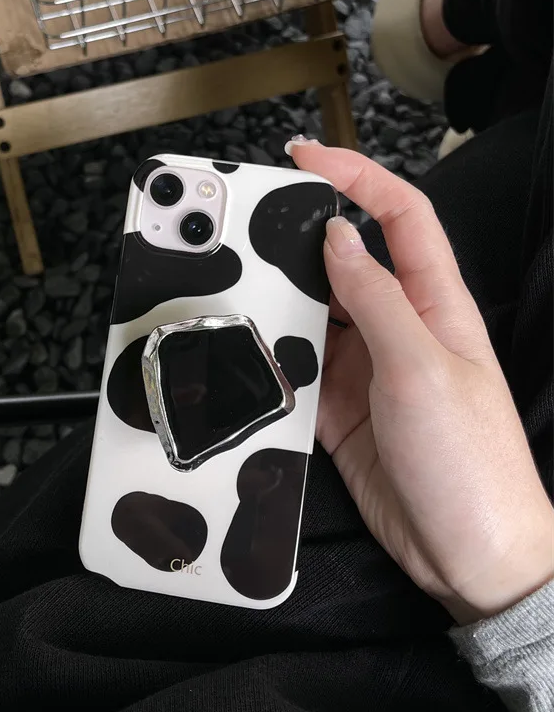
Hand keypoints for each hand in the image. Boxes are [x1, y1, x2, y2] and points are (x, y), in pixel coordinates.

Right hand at [290, 141, 553, 624]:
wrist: (468, 553)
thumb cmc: (470, 462)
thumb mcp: (421, 368)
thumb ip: (377, 300)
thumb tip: (342, 240)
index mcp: (434, 305)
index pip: (399, 217)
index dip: (357, 177)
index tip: (306, 158)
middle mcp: (398, 328)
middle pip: (345, 261)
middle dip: (301, 237)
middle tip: (251, 227)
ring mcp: (366, 368)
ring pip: (314, 313)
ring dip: (281, 299)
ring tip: (241, 288)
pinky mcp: (340, 407)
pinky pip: (299, 366)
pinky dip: (274, 356)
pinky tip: (253, 350)